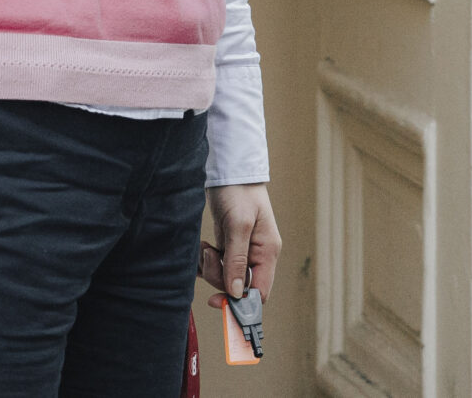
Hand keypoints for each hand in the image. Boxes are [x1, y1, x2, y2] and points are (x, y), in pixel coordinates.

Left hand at [200, 183, 279, 300]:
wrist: (228, 169)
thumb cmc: (239, 192)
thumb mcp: (239, 224)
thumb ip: (237, 259)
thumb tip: (236, 293)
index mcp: (268, 252)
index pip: (259, 292)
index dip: (240, 302)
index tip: (216, 301)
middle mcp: (257, 254)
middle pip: (238, 286)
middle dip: (218, 277)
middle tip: (209, 255)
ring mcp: (243, 250)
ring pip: (225, 277)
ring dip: (210, 267)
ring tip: (206, 246)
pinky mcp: (229, 245)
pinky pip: (216, 265)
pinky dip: (206, 261)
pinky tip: (204, 246)